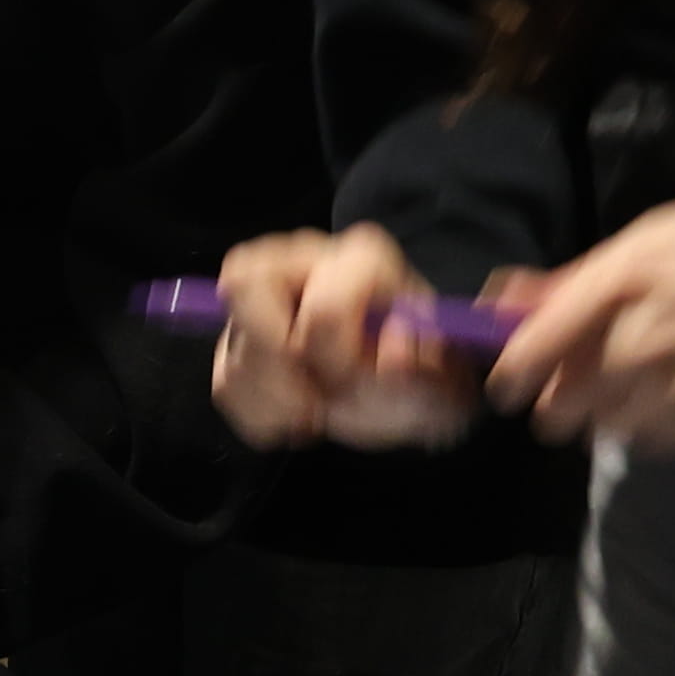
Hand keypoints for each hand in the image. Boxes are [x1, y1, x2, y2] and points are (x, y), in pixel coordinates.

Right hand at [203, 224, 490, 449]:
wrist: (409, 385)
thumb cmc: (426, 371)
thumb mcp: (448, 375)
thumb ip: (431, 369)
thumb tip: (392, 354)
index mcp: (363, 259)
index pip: (323, 309)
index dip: (338, 360)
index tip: (361, 381)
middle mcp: (302, 261)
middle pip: (244, 286)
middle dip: (280, 363)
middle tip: (318, 398)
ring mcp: (263, 299)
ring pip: (235, 349)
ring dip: (279, 400)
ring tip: (319, 412)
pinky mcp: (239, 340)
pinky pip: (226, 384)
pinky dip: (262, 416)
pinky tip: (300, 416)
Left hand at [484, 188, 674, 451]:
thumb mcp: (650, 235)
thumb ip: (573, 277)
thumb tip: (505, 301)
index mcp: (619, 286)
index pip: (527, 356)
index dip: (509, 374)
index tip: (511, 380)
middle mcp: (637, 346)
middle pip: (555, 410)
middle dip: (558, 395)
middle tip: (582, 373)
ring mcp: (673, 392)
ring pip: (598, 431)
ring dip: (603, 413)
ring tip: (637, 379)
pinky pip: (644, 444)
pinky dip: (645, 427)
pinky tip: (669, 395)